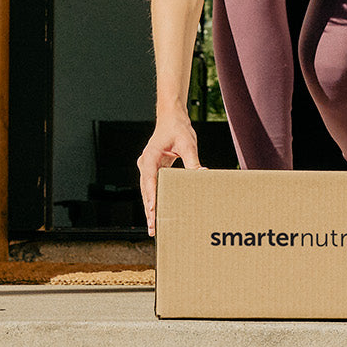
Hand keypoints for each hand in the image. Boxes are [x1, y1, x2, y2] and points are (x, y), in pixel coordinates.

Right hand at [137, 119, 202, 235]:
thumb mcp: (188, 144)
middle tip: (152, 228)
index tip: (153, 211)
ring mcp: (147, 168)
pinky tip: (159, 212)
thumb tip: (201, 175)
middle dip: (149, 210)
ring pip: (147, 192)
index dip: (151, 197)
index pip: (149, 181)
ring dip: (150, 208)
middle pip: (146, 191)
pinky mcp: (153, 170)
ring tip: (153, 227)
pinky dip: (155, 200)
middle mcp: (145, 164)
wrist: (172, 119)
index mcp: (150, 157)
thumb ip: (192, 161)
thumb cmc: (178, 128)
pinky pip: (153, 187)